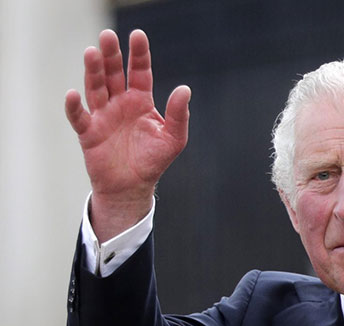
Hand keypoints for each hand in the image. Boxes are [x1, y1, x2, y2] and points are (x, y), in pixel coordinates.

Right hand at [65, 29, 189, 240]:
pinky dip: (74, 106)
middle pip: (113, 73)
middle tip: (107, 35)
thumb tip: (185, 89)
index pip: (139, 72)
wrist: (132, 187)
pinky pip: (78, 116)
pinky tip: (73, 93)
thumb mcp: (174, 138)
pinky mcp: (88, 132)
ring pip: (95, 88)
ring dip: (92, 71)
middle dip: (111, 55)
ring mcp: (102, 115)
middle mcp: (119, 103)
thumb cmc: (153, 160)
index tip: (138, 35)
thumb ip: (179, 115)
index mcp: (141, 100)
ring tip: (92, 53)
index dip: (139, 54)